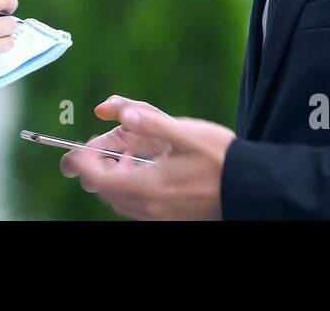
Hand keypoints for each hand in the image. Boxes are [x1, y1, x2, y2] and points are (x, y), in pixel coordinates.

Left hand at [61, 95, 235, 219]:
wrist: (251, 188)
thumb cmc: (220, 159)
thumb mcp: (184, 132)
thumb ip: (149, 120)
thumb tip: (118, 111)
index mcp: (146, 186)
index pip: (94, 176)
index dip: (80, 159)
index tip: (78, 145)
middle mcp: (148, 207)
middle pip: (104, 189)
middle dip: (99, 165)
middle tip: (106, 143)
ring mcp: (158, 216)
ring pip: (120, 199)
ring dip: (115, 176)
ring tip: (128, 153)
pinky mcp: (170, 218)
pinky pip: (138, 205)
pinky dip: (132, 186)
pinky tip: (148, 168)